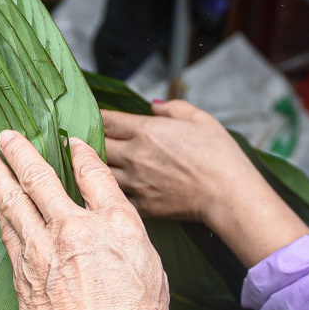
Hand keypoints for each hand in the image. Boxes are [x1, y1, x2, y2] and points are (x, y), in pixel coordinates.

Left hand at [0, 131, 169, 309]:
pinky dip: (1, 211)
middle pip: (41, 177)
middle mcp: (76, 228)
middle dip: (21, 151)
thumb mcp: (152, 272)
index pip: (93, 174)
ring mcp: (43, 249)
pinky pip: (8, 231)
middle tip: (6, 136)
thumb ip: (128, 241)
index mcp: (117, 224)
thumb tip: (115, 231)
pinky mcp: (22, 271)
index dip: (80, 153)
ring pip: (14, 200)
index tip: (71, 142)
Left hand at [102, 101, 308, 268]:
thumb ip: (172, 108)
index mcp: (146, 131)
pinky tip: (105, 189)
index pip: (107, 119)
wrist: (228, 193)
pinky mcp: (142, 205)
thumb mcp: (200, 119)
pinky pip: (116, 196)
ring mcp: (136, 182)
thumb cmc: (219, 155)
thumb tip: (153, 105)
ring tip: (87, 164)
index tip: (91, 117)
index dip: (95, 116)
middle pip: (95, 145)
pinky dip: (109, 192)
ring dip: (93, 167)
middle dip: (87, 140)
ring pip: (99, 173)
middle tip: (80, 139)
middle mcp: (135, 155)